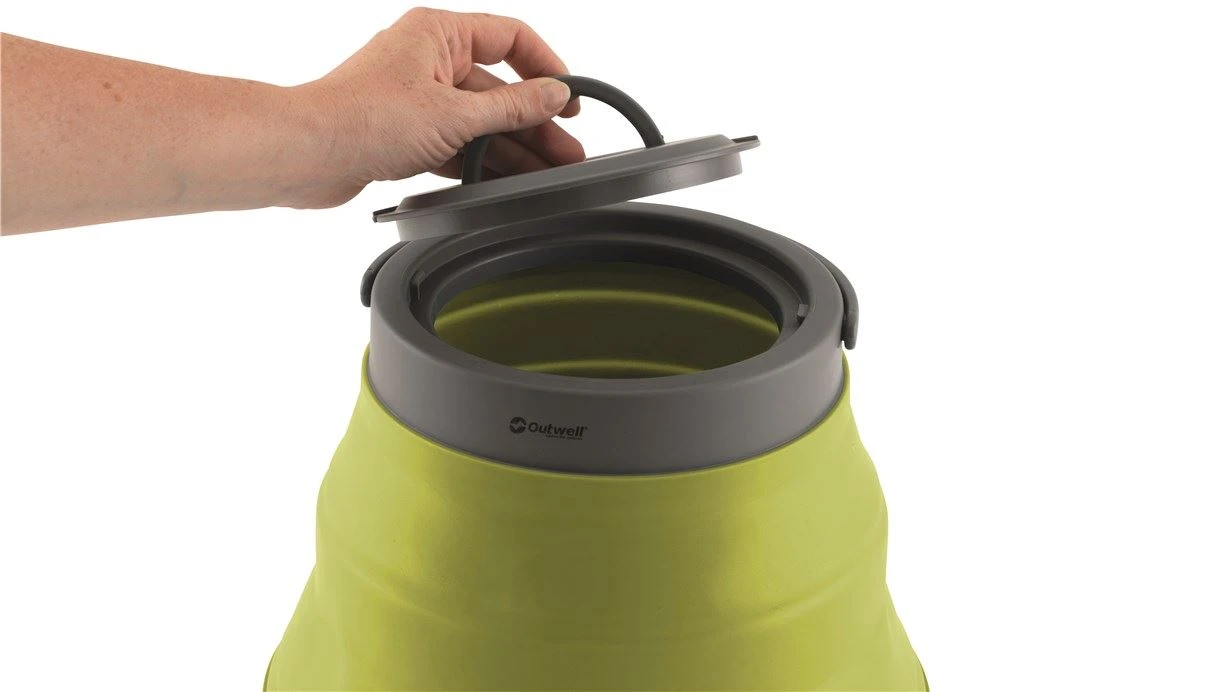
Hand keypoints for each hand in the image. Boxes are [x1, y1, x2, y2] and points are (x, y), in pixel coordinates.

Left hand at [285, 8, 585, 208]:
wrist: (307, 154)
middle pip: (498, 88)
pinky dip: (480, 162)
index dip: (547, 67)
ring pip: (478, 120)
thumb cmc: (363, 118)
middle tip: (567, 153)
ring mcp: (416, 97)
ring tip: (546, 175)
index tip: (571, 98)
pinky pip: (456, 143)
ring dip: (511, 148)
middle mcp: (427, 59)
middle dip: (535, 123)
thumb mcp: (456, 115)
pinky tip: (506, 182)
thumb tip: (554, 95)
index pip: (511, 38)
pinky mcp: (404, 132)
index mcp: (438, 33)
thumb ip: (513, 107)